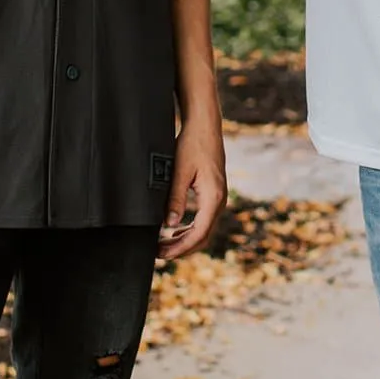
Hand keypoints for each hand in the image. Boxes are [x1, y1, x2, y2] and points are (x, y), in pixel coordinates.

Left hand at [157, 116, 226, 259]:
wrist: (205, 125)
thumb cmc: (192, 144)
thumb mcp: (180, 172)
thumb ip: (175, 199)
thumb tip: (168, 225)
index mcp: (213, 198)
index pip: (198, 234)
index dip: (180, 248)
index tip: (162, 254)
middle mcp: (219, 200)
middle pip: (203, 236)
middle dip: (181, 248)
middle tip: (159, 253)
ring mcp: (218, 196)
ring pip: (204, 228)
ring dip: (185, 239)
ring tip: (164, 243)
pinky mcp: (214, 192)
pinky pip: (204, 218)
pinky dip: (190, 228)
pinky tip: (175, 228)